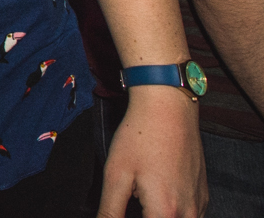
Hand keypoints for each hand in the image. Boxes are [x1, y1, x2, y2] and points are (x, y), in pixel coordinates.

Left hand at [99, 85, 206, 217]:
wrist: (168, 107)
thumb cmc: (140, 137)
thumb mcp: (115, 174)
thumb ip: (110, 210)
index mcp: (165, 213)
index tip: (122, 207)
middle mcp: (189, 214)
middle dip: (145, 216)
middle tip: (130, 200)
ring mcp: (199, 204)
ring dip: (158, 215)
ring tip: (139, 199)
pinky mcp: (202, 194)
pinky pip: (190, 216)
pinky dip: (172, 213)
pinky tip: (155, 196)